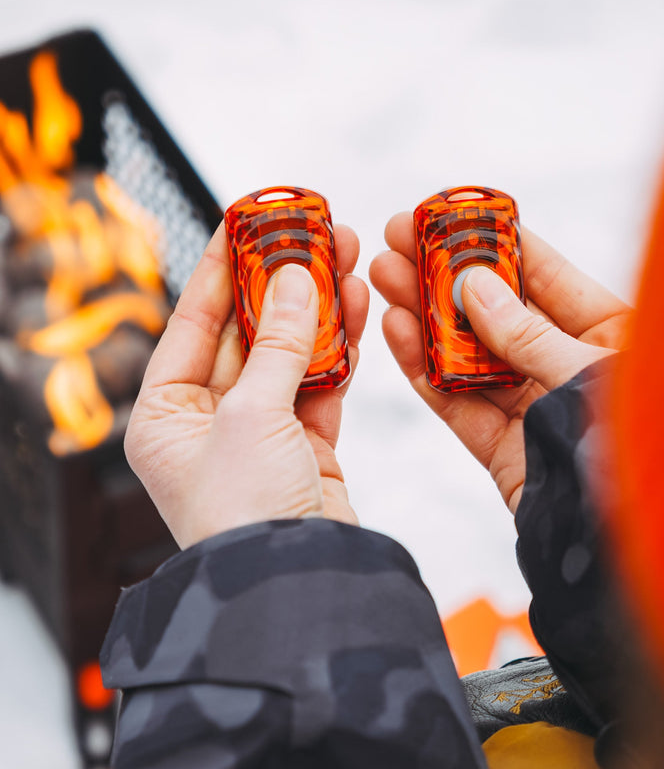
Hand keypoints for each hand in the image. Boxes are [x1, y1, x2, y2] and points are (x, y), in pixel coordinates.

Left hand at [125, 222, 368, 548]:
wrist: (295, 583)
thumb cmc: (244, 514)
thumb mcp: (252, 417)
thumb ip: (278, 345)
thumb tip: (296, 279)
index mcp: (165, 413)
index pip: (193, 322)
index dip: (219, 267)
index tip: (243, 220)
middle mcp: (207, 420)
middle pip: (247, 333)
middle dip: (278, 283)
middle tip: (306, 233)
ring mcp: (259, 431)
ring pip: (289, 354)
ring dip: (316, 310)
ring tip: (342, 257)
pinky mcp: (304, 445)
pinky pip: (320, 384)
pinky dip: (339, 350)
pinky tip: (356, 308)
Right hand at [369, 212, 630, 513]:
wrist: (632, 547)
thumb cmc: (648, 450)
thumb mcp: (591, 375)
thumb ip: (527, 336)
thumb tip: (476, 288)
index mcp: (614, 337)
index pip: (545, 274)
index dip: (496, 242)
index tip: (449, 215)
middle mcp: (571, 368)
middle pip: (498, 312)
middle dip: (446, 276)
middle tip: (398, 241)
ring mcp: (536, 410)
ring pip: (470, 356)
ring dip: (426, 318)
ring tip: (384, 277)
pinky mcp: (507, 451)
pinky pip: (459, 403)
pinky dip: (426, 371)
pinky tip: (397, 332)